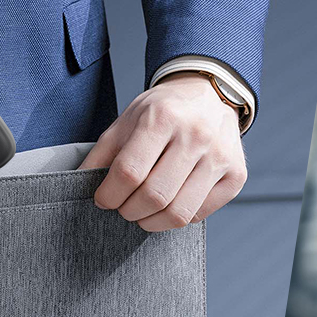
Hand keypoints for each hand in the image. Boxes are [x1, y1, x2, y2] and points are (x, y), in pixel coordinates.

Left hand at [80, 73, 246, 231]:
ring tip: (143, 213)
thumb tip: (80, 185)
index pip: (129, 172)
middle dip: (129, 211)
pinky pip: (200, 214)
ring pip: (179, 212)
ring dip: (152, 222)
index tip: (103, 199)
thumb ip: (102, 153)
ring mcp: (220, 156)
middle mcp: (196, 135)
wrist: (209, 94)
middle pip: (154, 196)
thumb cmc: (164, 110)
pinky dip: (178, 217)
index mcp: (163, 117)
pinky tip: (170, 204)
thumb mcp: (128, 120)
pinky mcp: (236, 175)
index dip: (109, 195)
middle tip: (123, 208)